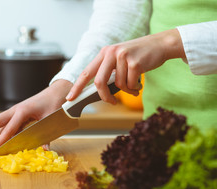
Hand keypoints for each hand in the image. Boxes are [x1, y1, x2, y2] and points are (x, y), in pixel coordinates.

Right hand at [0, 79, 72, 152]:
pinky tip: (12, 143)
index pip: (7, 128)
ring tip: (3, 149)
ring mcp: (15, 112)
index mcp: (22, 111)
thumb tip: (45, 149)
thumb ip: (47, 136)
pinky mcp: (18, 115)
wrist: (55, 93)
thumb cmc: (53, 103)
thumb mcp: (51, 120)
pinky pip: (8, 126)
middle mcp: (15, 110)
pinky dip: (7, 135)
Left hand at [66, 28, 185, 103]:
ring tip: (134, 84)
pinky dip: (135, 87)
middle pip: (99, 82)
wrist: (160, 44)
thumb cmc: (138, 56)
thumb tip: (99, 92)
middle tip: (112, 102)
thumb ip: (108, 71)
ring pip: (118, 85)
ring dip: (127, 89)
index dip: (77, 87)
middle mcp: (110, 53)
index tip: (70, 98)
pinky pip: (130, 84)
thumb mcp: (119, 59)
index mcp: (104, 53)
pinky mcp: (135, 62)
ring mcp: (122, 57)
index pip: (86, 72)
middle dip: (105, 96)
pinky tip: (140, 81)